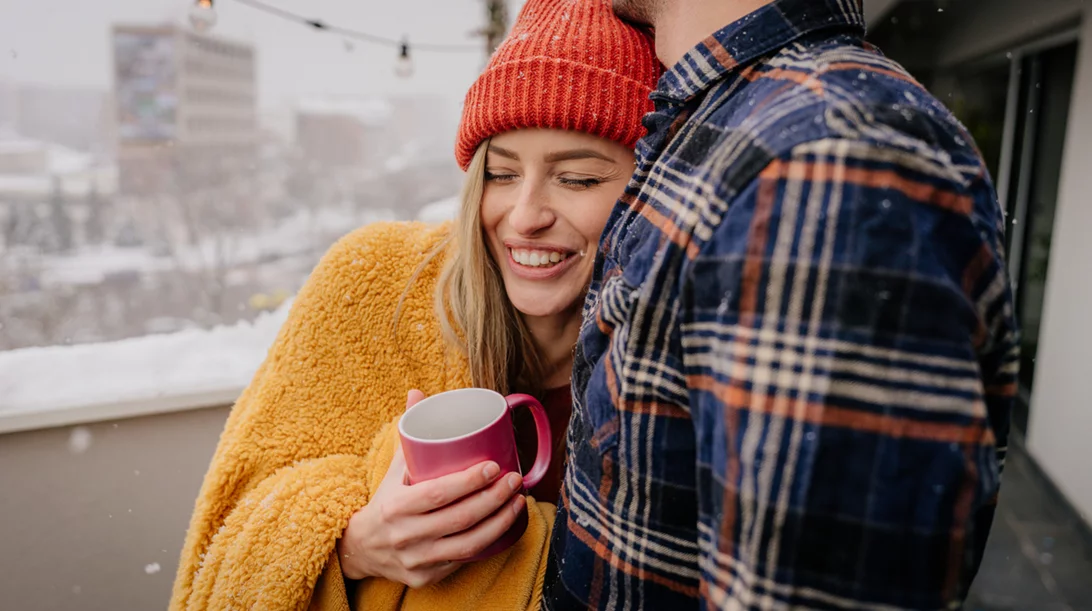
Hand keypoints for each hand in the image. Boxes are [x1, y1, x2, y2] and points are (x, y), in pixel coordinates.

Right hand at [337, 390, 525, 586]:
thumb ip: (408, 432)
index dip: (469, 482)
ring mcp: (417, 560)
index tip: (494, 466)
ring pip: (467, 544)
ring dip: (499, 522)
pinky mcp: (426, 577)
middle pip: (459, 518)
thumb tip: (417, 393)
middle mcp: (405, 536)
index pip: (437, 494)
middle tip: (515, 480)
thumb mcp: (393, 468)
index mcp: (395, 506)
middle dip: (493, 499)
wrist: (361, 549)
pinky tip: (505, 526)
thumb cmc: (387, 500)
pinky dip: (489, 543)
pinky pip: (464, 560)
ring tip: (518, 501)